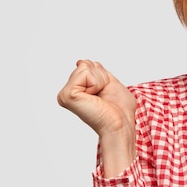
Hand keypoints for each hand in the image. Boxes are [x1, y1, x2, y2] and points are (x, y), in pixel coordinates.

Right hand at [57, 60, 136, 175]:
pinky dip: (96, 83)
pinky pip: (84, 72)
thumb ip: (96, 72)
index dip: (102, 75)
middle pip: (85, 64)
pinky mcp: (67, 95)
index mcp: (77, 90)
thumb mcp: (109, 82)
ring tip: (99, 97)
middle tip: (103, 95)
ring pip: (84, 66)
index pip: (87, 65)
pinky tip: (94, 97)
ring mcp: (65, 94)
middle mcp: (68, 92)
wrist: (120, 124)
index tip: (104, 92)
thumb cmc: (120, 110)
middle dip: (101, 76)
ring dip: (100, 80)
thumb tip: (80, 62)